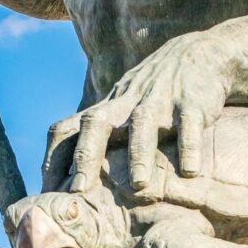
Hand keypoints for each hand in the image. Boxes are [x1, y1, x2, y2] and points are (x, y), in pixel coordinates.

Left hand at [44, 34, 230, 193]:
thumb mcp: (121, 108)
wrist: (200, 54)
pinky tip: (190, 172)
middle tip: (79, 189)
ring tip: (139, 185)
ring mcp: (159, 100)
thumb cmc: (153, 93)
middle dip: (85, 155)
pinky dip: (189, 146)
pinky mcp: (192, 101)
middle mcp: (126, 103)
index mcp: (105, 108)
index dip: (53, 159)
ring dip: (139, 154)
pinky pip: (189, 123)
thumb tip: (69, 182)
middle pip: (96, 123)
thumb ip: (98, 137)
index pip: (67, 130)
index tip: (47, 193)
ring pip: (142, 124)